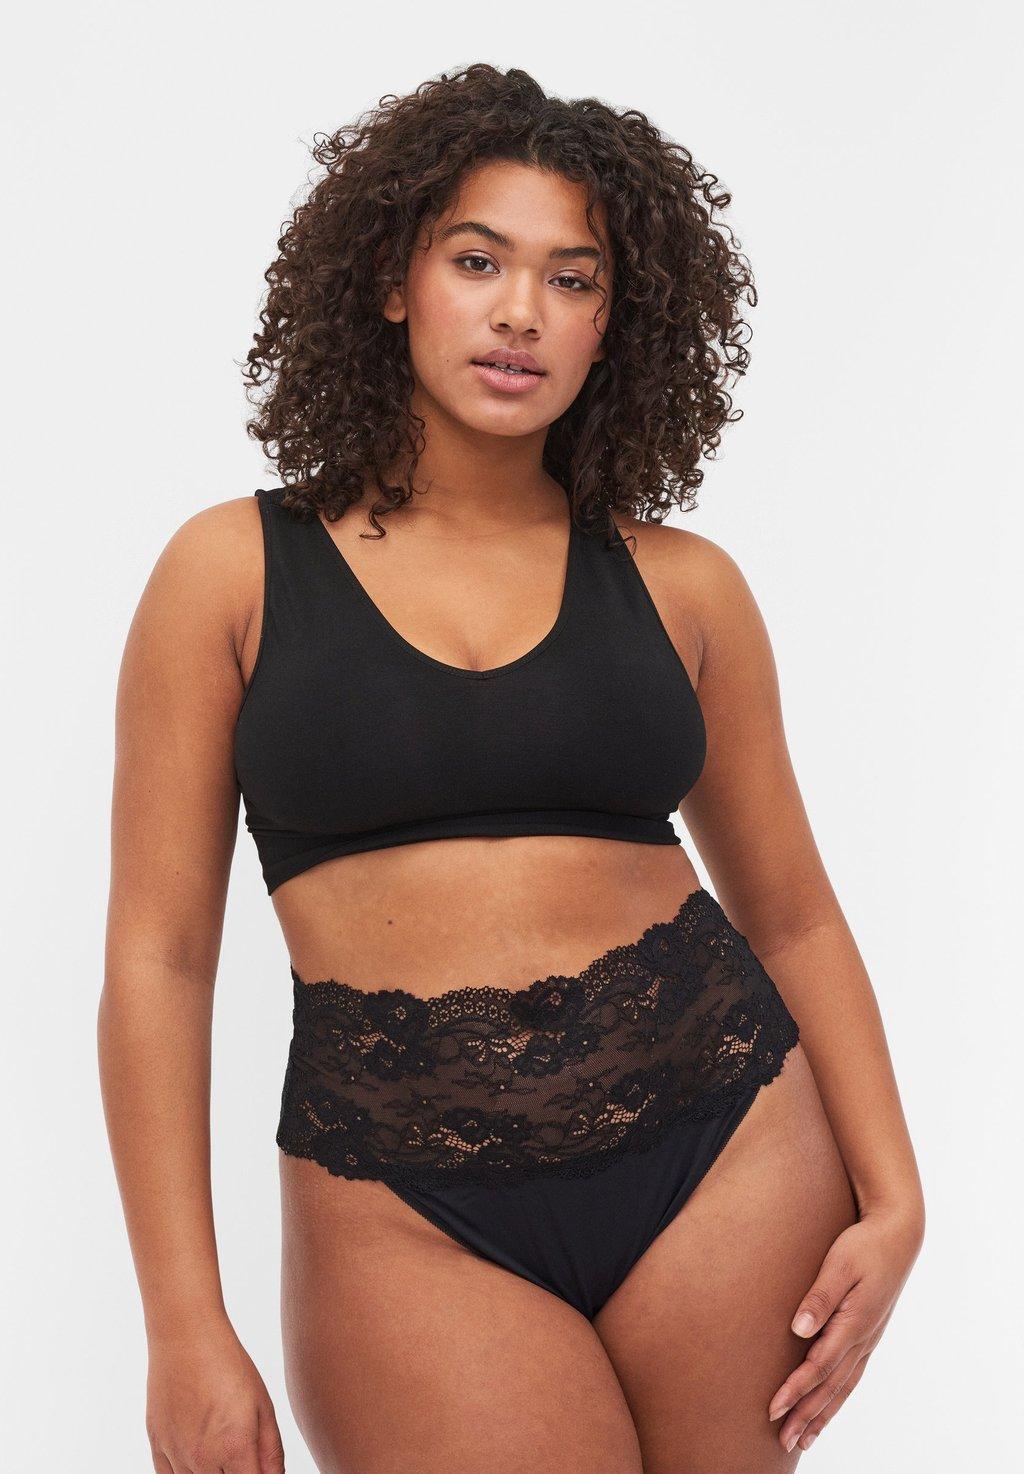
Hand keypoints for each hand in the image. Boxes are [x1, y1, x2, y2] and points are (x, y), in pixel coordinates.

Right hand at [146, 1317, 285, 1472]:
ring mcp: (176, 1454)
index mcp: (234, 1448)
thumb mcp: (262, 1404)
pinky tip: (197, 1461)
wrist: (186, 1336)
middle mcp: (202, 1458)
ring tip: (221, 1450)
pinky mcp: (157, 1445)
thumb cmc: (228, 1364)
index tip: (258, 1468)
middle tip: (240, 1456)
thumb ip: (271, 1450)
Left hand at [767, 1202, 923, 1453]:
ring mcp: (867, 1340)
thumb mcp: (840, 1264)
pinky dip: (837, 1399)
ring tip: (803, 1440)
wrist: (898, 1235)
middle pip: (830, 1387)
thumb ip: (819, 1298)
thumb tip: (798, 1329)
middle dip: (806, 1415)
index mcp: (854, 1323)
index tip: (773, 1409)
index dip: (795, 1390)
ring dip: (821, 1415)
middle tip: (783, 1441)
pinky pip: (851, 1377)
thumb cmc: (865, 1245)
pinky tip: (827, 1410)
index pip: (819, 1366)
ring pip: (842, 1388)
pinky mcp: (868, 1335)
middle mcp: (862, 1339)